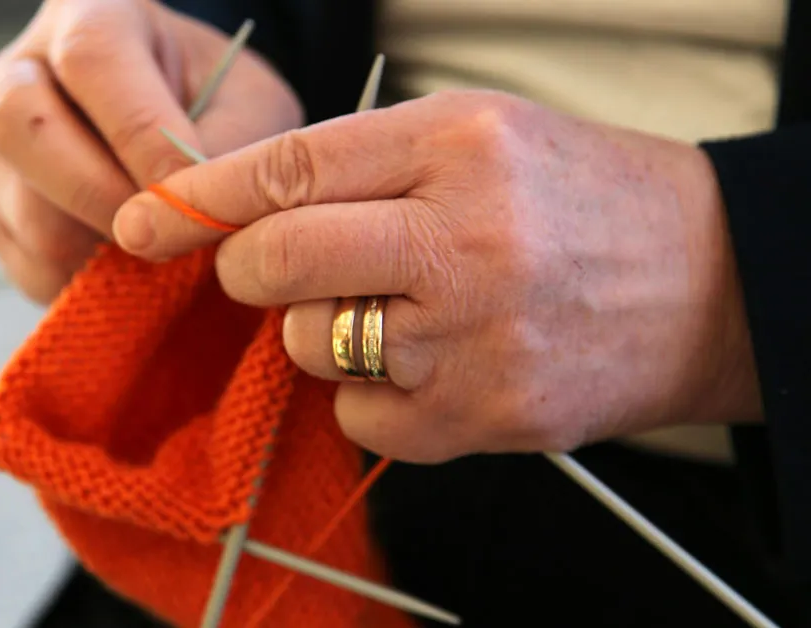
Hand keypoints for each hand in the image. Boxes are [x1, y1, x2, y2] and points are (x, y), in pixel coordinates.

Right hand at [0, 0, 301, 304]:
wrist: (173, 122)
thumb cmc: (214, 103)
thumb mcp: (248, 103)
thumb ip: (234, 146)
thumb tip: (194, 215)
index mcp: (89, 15)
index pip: (94, 61)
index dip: (141, 133)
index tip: (187, 186)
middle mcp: (18, 73)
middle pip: (23, 129)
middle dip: (106, 196)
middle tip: (170, 231)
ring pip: (29, 214)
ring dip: (104, 250)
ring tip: (162, 247)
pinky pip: (31, 267)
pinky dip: (90, 281)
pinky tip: (133, 262)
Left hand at [112, 89, 761, 462]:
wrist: (708, 281)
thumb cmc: (581, 199)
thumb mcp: (478, 134)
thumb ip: (358, 162)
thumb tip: (232, 211)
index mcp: (458, 145)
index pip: (286, 168)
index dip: (200, 199)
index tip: (147, 222)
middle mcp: (464, 238)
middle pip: (277, 261)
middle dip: (248, 269)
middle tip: (267, 268)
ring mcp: (473, 337)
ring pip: (308, 343)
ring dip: (321, 330)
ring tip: (398, 308)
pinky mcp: (481, 417)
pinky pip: (358, 412)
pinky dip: (372, 392)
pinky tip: (432, 360)